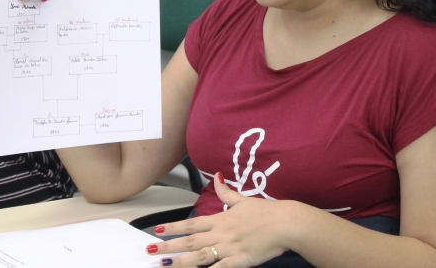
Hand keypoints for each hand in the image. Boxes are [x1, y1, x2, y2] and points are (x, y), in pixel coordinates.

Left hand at [147, 174, 291, 267]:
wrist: (285, 222)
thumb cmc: (266, 212)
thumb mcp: (243, 199)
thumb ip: (227, 192)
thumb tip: (216, 177)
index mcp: (220, 219)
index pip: (191, 223)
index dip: (173, 227)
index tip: (158, 230)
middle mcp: (220, 233)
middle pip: (189, 241)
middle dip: (168, 246)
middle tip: (150, 250)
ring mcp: (229, 247)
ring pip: (199, 257)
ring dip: (180, 262)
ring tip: (164, 265)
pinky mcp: (240, 260)